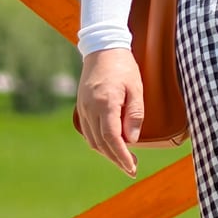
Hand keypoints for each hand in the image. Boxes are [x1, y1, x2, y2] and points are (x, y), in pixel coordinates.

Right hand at [75, 49, 143, 176]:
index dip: (122, 156)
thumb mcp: (136, 88)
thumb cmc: (124, 67)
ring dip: (107, 153)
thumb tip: (132, 140)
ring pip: (92, 140)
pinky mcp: (81, 106)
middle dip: (116, 159)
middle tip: (131, 169)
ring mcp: (83, 108)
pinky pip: (88, 131)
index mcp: (105, 103)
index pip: (111, 138)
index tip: (132, 168)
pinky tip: (111, 145)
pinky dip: (99, 142)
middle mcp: (90, 108)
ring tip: (124, 159)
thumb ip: (135, 114)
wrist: (102, 48)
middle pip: (101, 143)